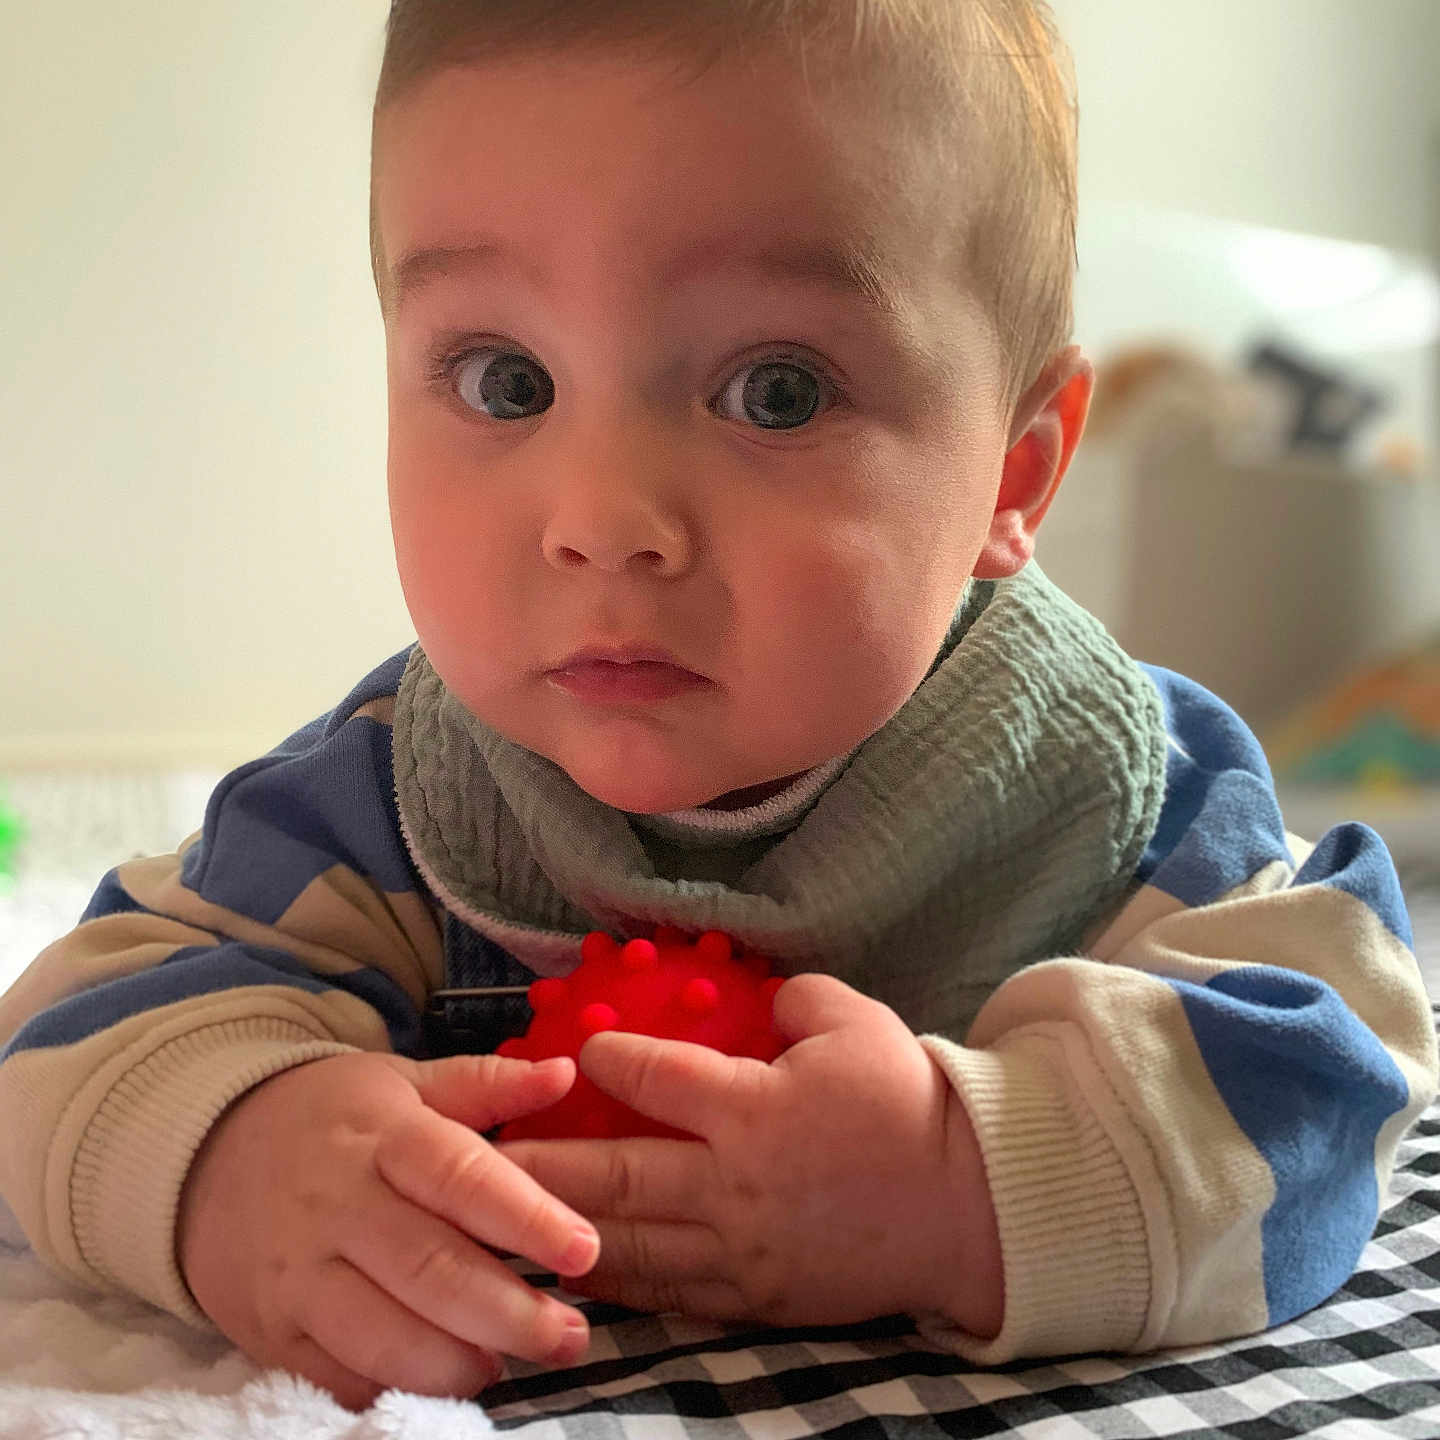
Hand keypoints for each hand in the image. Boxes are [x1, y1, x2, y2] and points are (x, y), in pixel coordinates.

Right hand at [178, 1051, 599, 1409]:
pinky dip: (394, 1392)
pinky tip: (442, 1386)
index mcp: (383, 1136)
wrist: (204, 1151)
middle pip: (430, 1270)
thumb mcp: (403, 1082)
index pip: (460, 1176)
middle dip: (509, 1312)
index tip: (584, 1249)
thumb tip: (564, 1072)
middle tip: (571, 1336)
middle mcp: (339, 1206)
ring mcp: (299, 1275)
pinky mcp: (269, 1332)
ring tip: (509, 1365)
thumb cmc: (331, 1117)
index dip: (526, 1216)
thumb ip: (487, 1084)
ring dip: (456, 1364)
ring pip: (383, 1337)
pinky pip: (334, 1379)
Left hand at [500, 974, 1001, 1335]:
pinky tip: (577, 1272)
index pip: (655, 1077)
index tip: (574, 1049)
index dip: (605, 1058)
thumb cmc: (907, 1103)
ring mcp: (738, 1249)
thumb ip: (792, 997)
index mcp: (755, 1107)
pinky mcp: (752, 1297)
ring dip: (560, 1228)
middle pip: (613, 1171)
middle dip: (541, 1160)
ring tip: (504, 1217)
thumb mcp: (856, 1022)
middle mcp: (733, 1182)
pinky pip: (668, 1294)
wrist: (967, 1207)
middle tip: (486, 1151)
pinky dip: (616, 1282)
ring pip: (627, 1243)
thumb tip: (754, 994)